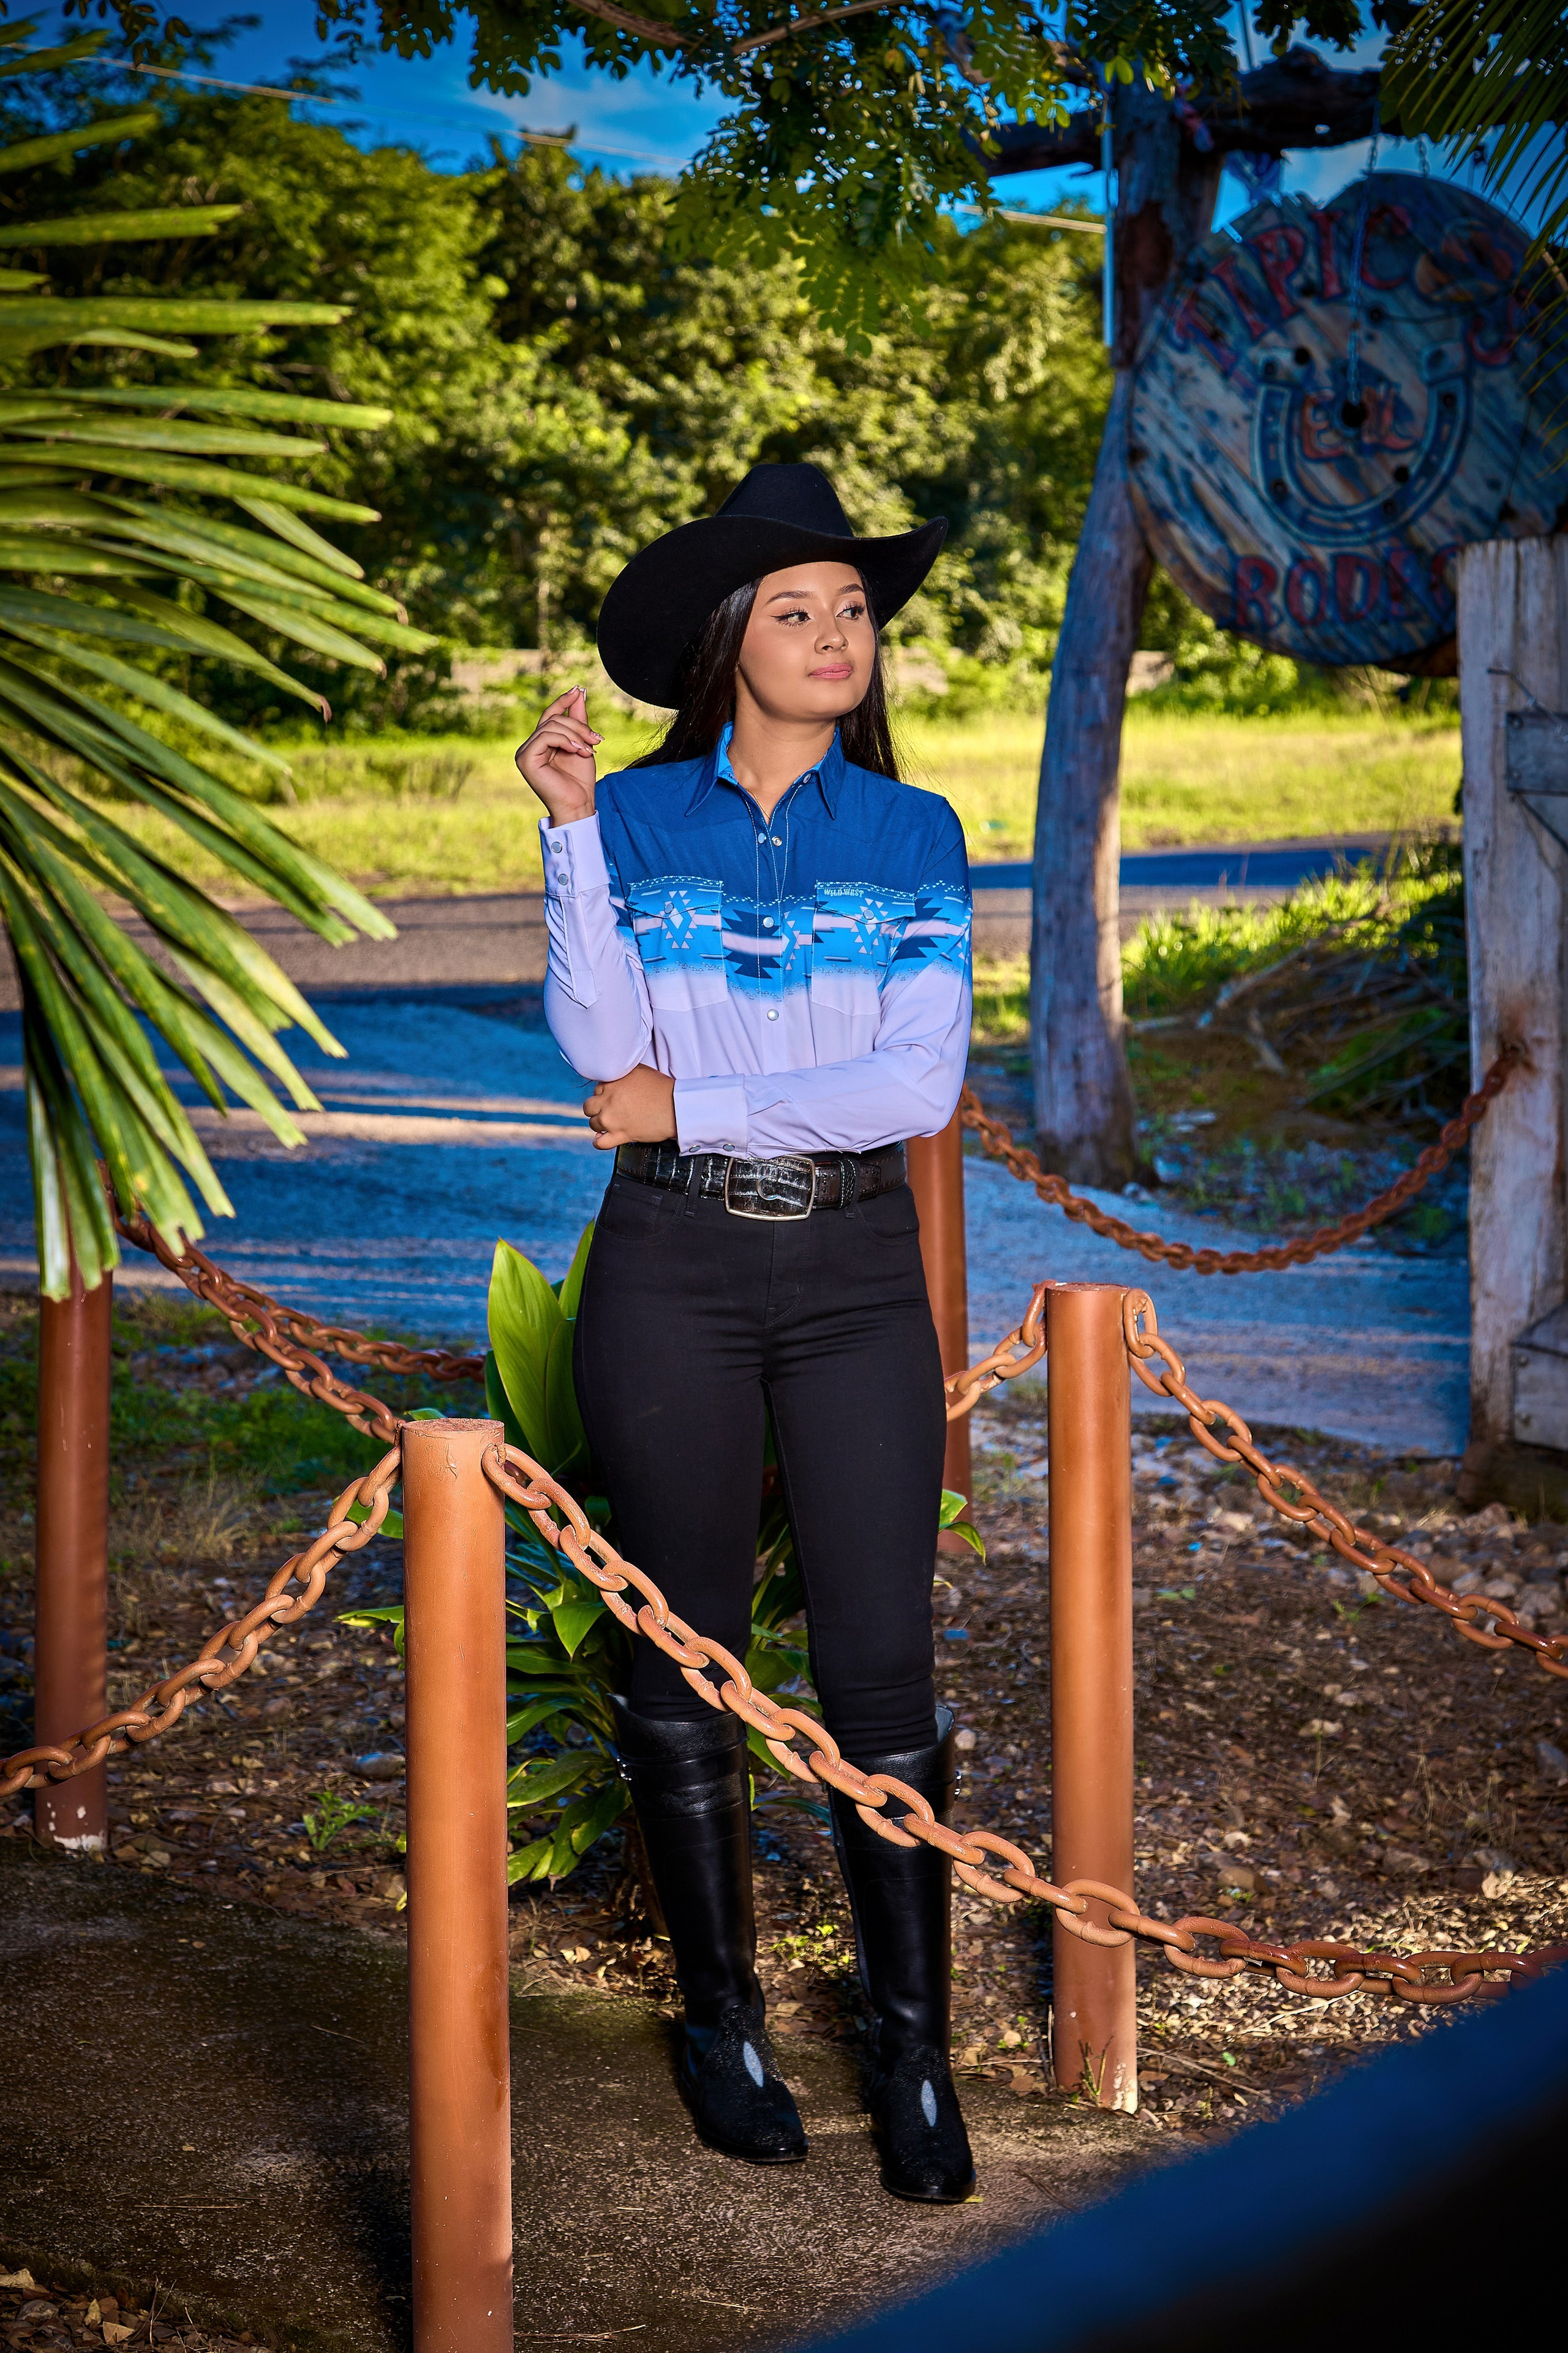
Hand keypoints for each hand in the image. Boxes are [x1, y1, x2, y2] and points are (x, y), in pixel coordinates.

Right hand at [515, 686, 599, 824]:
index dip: (563, 701)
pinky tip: (577, 751)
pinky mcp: (525, 759)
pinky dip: (565, 740)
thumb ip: (578, 719)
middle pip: (553, 719)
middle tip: (597, 740)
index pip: (550, 715)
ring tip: (590, 750)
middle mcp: (529, 746)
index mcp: (540, 743)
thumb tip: (579, 692)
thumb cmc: (580, 780)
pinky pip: (546, 736)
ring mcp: (524, 753)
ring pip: (551, 726)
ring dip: (576, 735)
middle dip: (578, 726)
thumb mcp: (583, 743)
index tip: (579, 690)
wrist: (579, 804)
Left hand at [584, 1066, 677, 1151]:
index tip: (614, 1098)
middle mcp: (608, 1101)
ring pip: (593, 1124)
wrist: (675, 1106)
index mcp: (611, 1083)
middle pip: (589, 1107)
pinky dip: (599, 1142)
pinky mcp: (620, 1135)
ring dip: (600, 1124)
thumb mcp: (640, 1070)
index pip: (596, 1090)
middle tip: (609, 1110)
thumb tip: (616, 1075)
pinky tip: (603, 1138)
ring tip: (611, 1123)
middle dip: (597, 1109)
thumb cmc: (662, 1087)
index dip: (605, 1095)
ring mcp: (612, 1119)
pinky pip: (600, 1143)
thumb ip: (623, 1073)